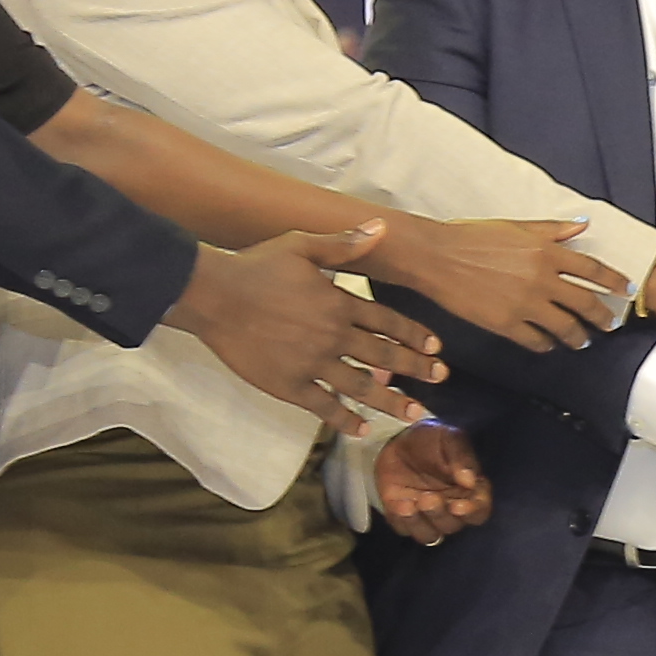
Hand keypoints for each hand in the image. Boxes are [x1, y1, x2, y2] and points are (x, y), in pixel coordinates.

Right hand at [176, 225, 445, 430]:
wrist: (215, 296)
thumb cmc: (255, 267)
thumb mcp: (301, 246)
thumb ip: (344, 244)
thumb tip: (381, 227)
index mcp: (339, 304)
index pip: (387, 322)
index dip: (414, 335)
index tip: (435, 348)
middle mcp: (332, 336)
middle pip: (383, 356)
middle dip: (416, 369)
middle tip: (440, 379)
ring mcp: (312, 364)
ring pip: (361, 387)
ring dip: (391, 401)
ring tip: (415, 413)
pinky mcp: (289, 385)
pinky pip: (323, 407)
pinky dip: (345, 419)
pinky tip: (362, 429)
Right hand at [372, 213, 634, 354]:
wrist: (437, 257)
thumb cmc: (473, 236)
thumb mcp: (516, 226)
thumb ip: (551, 229)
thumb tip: (581, 224)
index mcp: (547, 251)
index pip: (593, 269)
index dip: (615, 282)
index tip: (629, 290)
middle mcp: (542, 278)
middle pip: (585, 303)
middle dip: (602, 317)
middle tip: (609, 325)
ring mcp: (525, 304)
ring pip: (565, 327)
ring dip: (578, 336)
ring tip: (582, 341)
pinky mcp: (506, 324)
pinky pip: (536, 340)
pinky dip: (546, 345)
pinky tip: (549, 345)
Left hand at [374, 421, 495, 545]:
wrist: (397, 439)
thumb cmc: (431, 439)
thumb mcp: (450, 439)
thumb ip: (462, 458)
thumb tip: (471, 481)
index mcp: (470, 491)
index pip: (480, 511)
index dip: (472, 512)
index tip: (459, 505)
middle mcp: (451, 509)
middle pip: (453, 525)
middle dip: (441, 515)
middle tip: (429, 498)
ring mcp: (426, 516)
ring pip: (429, 535)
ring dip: (420, 524)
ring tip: (410, 505)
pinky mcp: (402, 517)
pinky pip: (403, 528)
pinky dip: (401, 520)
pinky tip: (398, 504)